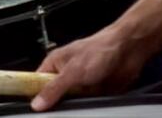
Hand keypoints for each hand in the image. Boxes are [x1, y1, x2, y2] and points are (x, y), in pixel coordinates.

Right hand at [31, 26, 145, 110]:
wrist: (128, 50)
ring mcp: (81, 84)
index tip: (35, 109)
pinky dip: (90, 107)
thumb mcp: (72, 71)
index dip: (33, 95)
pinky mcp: (95, 92)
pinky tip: (92, 105)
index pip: (36, 82)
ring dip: (76, 105)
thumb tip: (37, 103)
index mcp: (54, 63)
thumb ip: (54, 88)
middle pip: (54, 96)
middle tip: (57, 112)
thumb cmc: (99, 50)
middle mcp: (66, 74)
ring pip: (72, 102)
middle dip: (57, 104)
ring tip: (80, 105)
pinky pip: (88, 104)